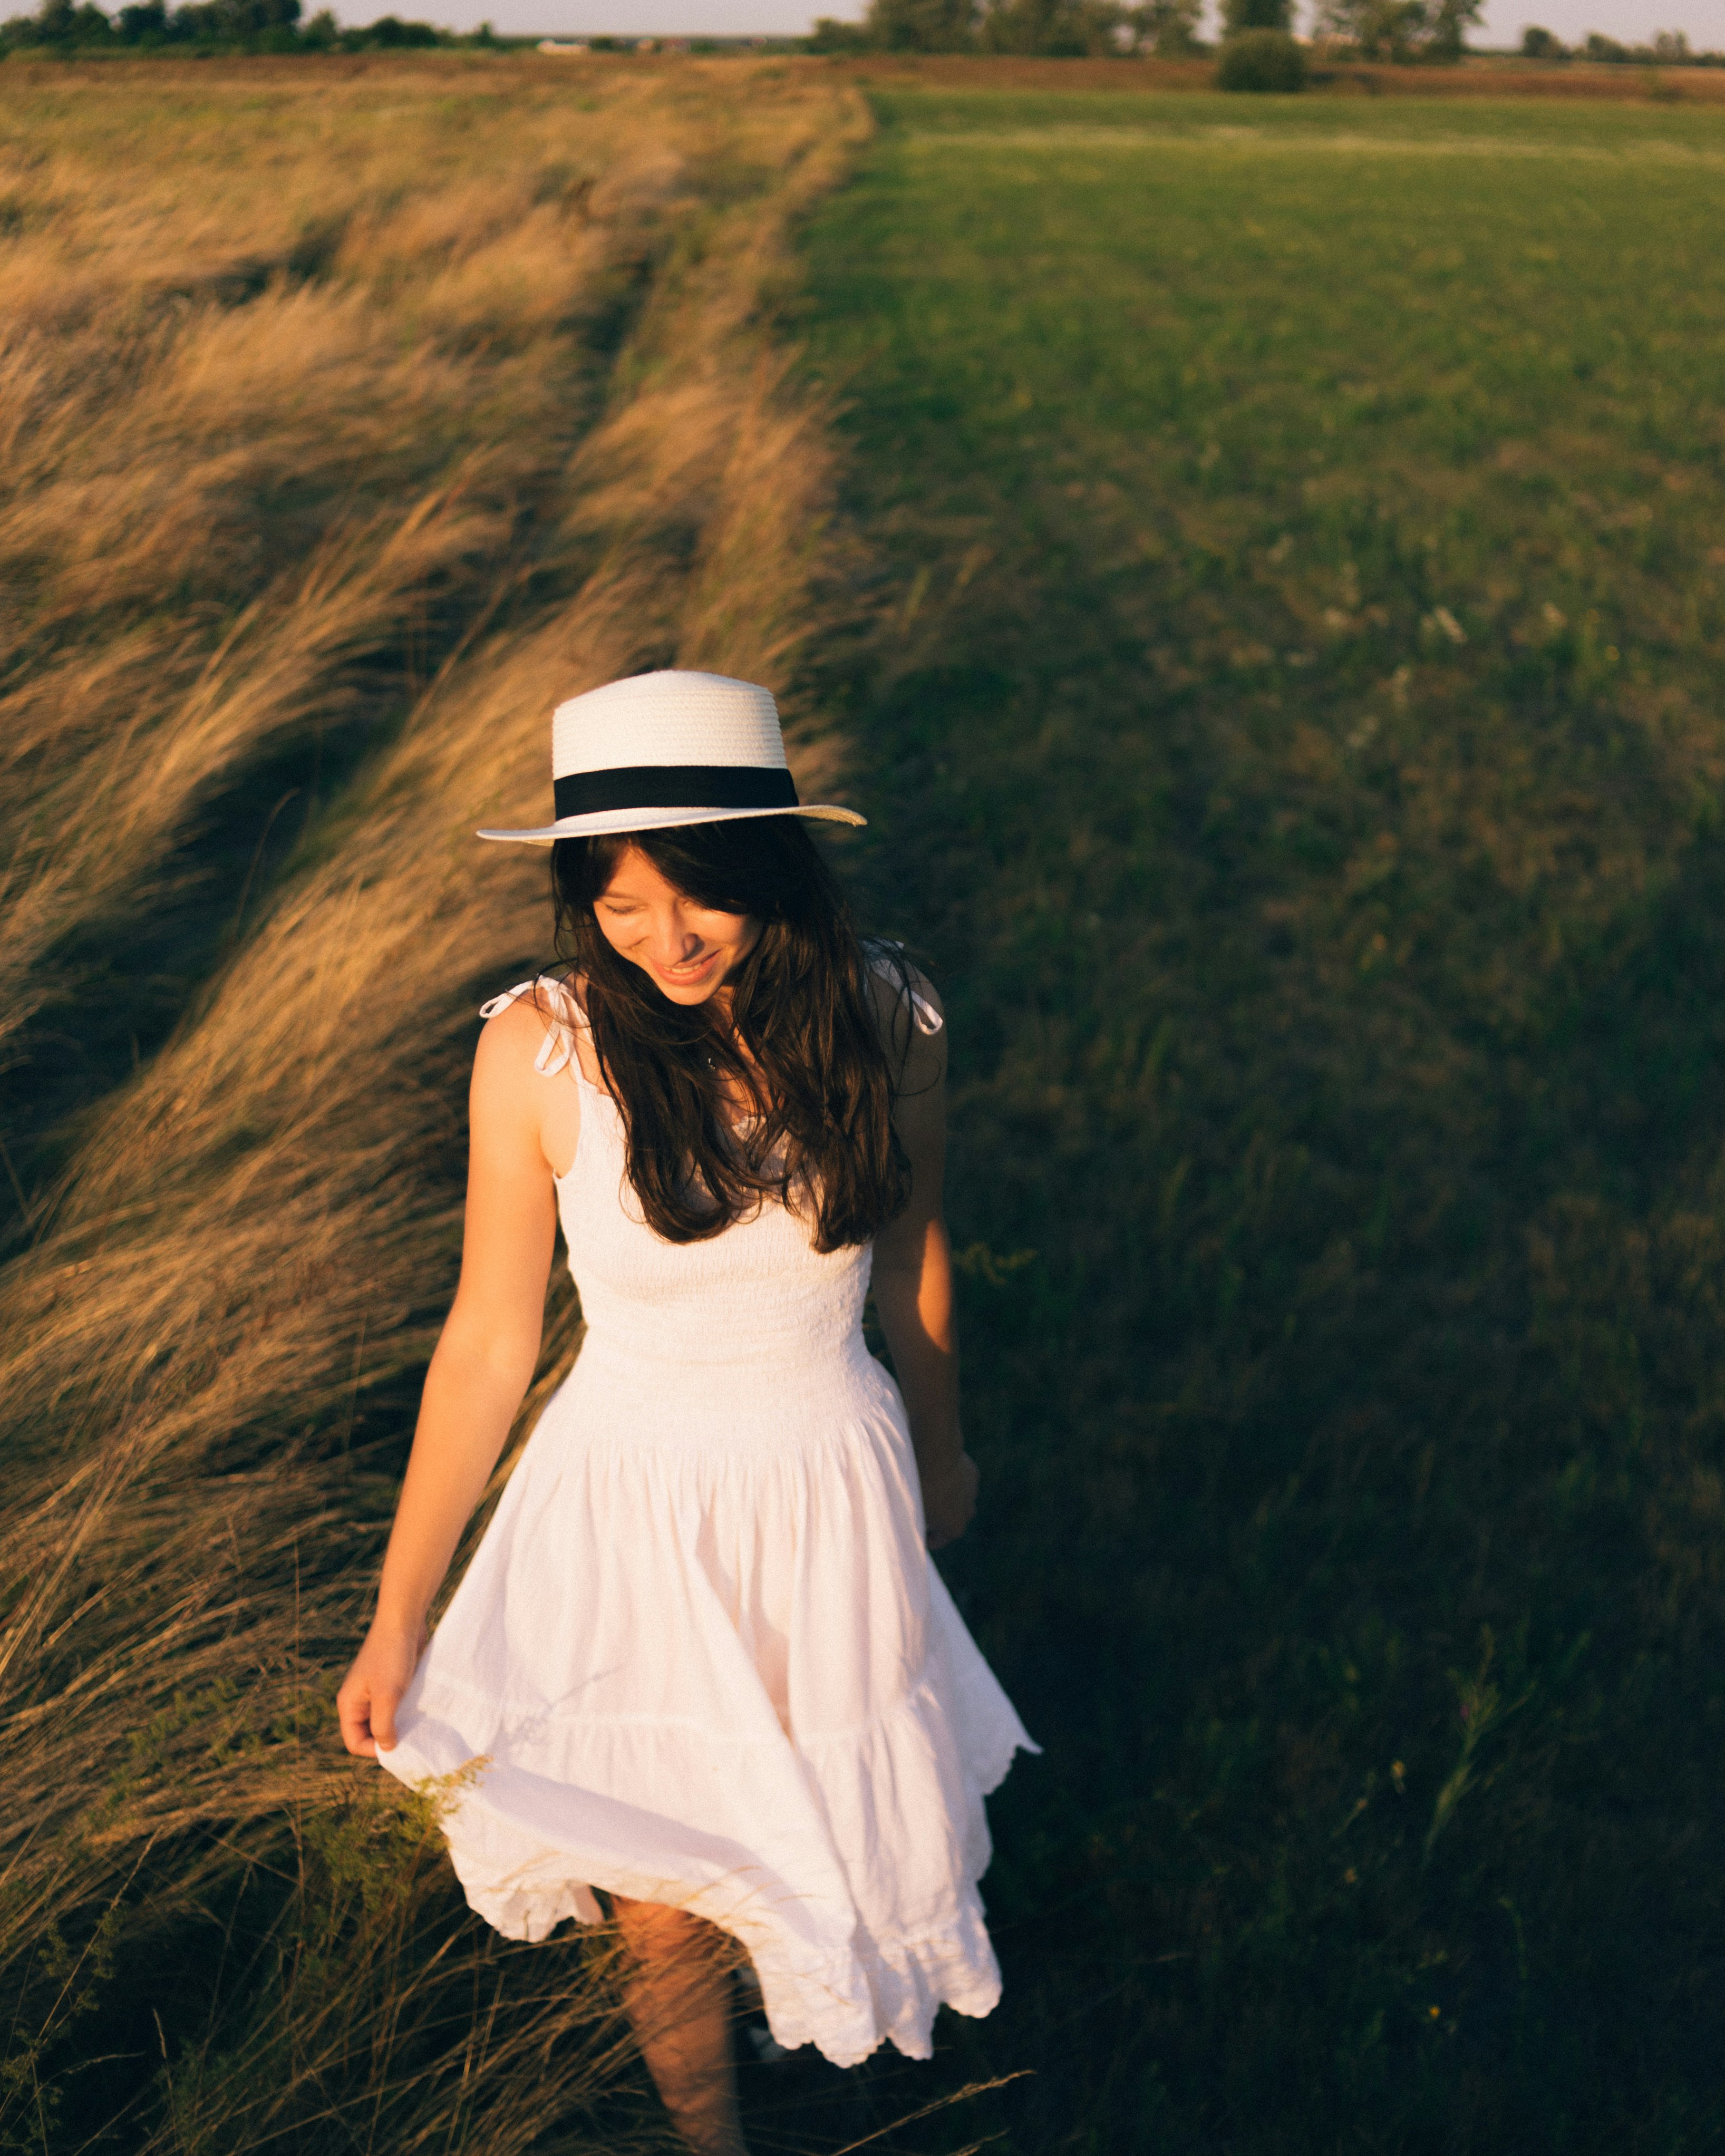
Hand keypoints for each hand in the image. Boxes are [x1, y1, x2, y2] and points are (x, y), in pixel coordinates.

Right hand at [337, 1617, 424, 1758]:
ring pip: (385, 1720)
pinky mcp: (391, 1684)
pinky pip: (395, 1707)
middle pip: (369, 1734)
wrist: (404, 1620)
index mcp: (349, 1704)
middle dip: (387, 1738)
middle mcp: (359, 1700)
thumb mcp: (386, 1695)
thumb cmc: (391, 1656)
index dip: (374, 1749)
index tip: (398, 1744)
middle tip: (411, 1738)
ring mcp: (375, 1692)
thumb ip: (383, 1725)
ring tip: (418, 1725)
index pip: (354, 1742)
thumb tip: (386, 1748)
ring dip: (399, 1725)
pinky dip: (406, 1712)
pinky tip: (421, 1712)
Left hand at [920, 1449, 978, 1550]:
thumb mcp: (910, 1510)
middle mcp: (968, 1513)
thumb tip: (907, 1526)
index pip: (938, 1540)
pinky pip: (962, 1482)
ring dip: (947, 1498)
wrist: (936, 1454)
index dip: (924, 1537)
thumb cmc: (920, 1486)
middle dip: (938, 1518)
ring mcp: (973, 1493)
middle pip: (951, 1520)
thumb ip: (912, 1523)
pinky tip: (939, 1472)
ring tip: (930, 1489)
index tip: (915, 1530)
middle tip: (921, 1510)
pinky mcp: (974, 1475)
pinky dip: (953, 1480)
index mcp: (954, 1528)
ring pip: (959, 1500)